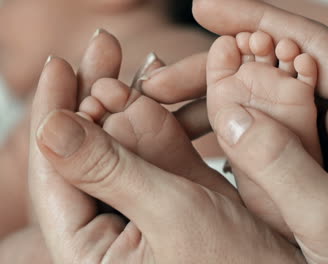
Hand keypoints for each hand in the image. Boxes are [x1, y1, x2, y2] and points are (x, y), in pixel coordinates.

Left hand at [28, 31, 303, 262]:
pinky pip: (158, 155)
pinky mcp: (175, 201)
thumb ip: (109, 170)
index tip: (60, 66)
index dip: (54, 114)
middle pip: (87, 156)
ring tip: (132, 70)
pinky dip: (159, 122)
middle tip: (103, 53)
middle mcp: (109, 234)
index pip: (55, 174)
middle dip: (95, 101)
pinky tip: (156, 94)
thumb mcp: (171, 215)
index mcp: (89, 252)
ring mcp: (144, 214)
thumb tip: (51, 127)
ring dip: (127, 106)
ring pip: (124, 150)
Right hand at [188, 0, 327, 262]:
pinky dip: (232, 135)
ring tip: (168, 114)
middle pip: (281, 72)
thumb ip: (282, 167)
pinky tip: (200, 141)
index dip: (257, 19)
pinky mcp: (319, 165)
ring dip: (218, 105)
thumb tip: (232, 116)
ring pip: (270, 104)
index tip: (207, 9)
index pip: (311, 44)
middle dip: (219, 72)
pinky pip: (271, 136)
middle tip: (163, 82)